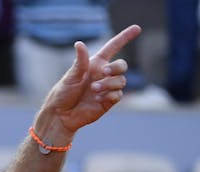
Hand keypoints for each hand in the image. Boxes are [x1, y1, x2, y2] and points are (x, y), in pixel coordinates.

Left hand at [36, 25, 139, 142]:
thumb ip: (80, 61)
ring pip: (121, 81)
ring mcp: (107, 88)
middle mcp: (103, 74)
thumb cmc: (63, 93)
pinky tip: (98, 98)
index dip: (125, 37)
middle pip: (122, 65)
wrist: (61, 115)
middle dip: (117, 67)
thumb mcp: (70, 76)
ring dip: (109, 83)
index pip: (113, 47)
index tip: (137, 28)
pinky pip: (118, 95)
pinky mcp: (108, 101)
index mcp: (95, 64)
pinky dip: (110, 95)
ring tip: (93, 89)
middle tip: (104, 72)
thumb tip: (79, 44)